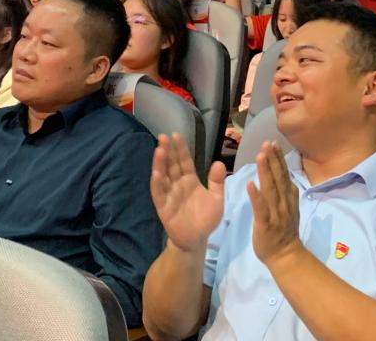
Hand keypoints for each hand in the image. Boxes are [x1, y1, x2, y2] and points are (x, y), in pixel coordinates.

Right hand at [150, 134, 224, 252]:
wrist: (196, 240)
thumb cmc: (206, 219)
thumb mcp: (216, 199)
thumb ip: (217, 182)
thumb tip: (219, 162)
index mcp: (190, 180)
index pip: (184, 161)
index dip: (181, 149)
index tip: (177, 135)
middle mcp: (177, 184)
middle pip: (171, 165)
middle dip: (168, 151)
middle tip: (164, 136)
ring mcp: (169, 194)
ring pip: (163, 175)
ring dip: (160, 163)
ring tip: (159, 150)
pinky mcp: (163, 206)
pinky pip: (159, 193)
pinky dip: (157, 183)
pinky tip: (156, 173)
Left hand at [246, 141, 301, 267]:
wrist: (286, 256)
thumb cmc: (284, 230)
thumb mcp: (289, 206)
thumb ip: (286, 190)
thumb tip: (284, 172)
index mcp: (288, 197)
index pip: (284, 174)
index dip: (279, 158)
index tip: (273, 142)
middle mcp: (284, 202)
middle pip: (278, 177)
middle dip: (273, 159)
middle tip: (267, 143)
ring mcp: (276, 213)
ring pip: (271, 189)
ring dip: (266, 172)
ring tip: (260, 156)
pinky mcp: (266, 224)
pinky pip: (261, 208)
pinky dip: (256, 196)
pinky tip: (250, 184)